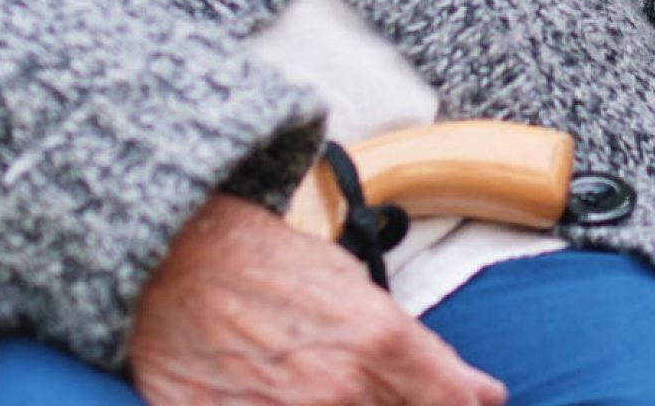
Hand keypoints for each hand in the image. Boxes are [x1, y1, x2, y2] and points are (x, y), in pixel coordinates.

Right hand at [128, 194, 504, 405]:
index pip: (454, 405)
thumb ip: (425, 355)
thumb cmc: (263, 265)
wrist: (168, 264)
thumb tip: (485, 396)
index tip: (464, 405)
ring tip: (329, 388)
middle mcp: (340, 391)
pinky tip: (287, 400)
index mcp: (381, 343)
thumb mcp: (357, 290)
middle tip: (383, 391)